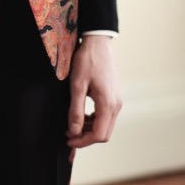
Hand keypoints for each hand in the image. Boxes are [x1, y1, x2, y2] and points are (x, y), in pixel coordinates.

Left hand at [66, 34, 121, 148]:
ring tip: (72, 125)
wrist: (97, 43)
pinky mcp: (114, 97)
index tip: (68, 139)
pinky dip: (94, 121)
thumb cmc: (87, 61)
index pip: (98, 134)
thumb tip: (74, 131)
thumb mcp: (77, 85)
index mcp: (108, 104)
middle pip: (104, 134)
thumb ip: (75, 110)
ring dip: (89, 130)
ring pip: (105, 126)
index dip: (82, 141)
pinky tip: (82, 115)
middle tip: (68, 134)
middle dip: (86, 138)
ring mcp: (117, 101)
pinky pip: (106, 117)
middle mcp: (116, 105)